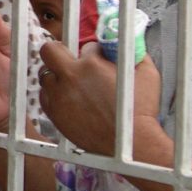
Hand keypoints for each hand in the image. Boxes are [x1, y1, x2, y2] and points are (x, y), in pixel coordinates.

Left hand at [39, 41, 160, 155]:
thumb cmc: (140, 110)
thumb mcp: (147, 74)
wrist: (128, 146)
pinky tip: (68, 98)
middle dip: (59, 51)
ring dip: (57, 76)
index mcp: (91, 64)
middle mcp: (70, 77)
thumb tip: (129, 44)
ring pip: (45, 75)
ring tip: (72, 83)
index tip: (100, 61)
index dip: (96, 53)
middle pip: (49, 50)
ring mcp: (58, 95)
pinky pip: (44, 96)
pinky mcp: (53, 113)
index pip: (87, 46)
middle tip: (69, 59)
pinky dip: (54, 94)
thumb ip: (135, 55)